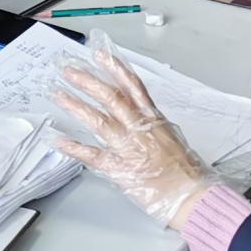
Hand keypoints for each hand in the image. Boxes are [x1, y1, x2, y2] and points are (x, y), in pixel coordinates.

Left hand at [50, 49, 215, 228]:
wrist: (191, 195)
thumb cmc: (186, 170)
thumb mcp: (172, 137)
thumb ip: (153, 125)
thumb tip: (142, 117)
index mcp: (154, 118)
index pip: (133, 86)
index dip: (115, 68)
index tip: (100, 55)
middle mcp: (139, 128)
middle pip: (111, 97)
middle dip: (88, 81)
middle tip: (68, 70)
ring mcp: (128, 147)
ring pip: (98, 120)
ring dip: (76, 105)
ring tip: (58, 94)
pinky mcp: (120, 168)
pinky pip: (93, 155)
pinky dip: (74, 147)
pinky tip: (59, 139)